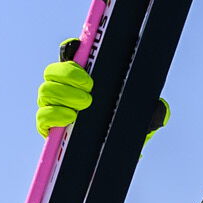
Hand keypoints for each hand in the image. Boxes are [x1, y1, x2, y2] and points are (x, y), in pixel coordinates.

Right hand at [36, 41, 162, 138]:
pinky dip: (54, 115)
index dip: (71, 48)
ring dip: (64, 95)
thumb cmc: (124, 127)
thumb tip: (161, 110)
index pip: (69, 53)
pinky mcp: (48, 126)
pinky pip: (42, 117)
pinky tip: (70, 118)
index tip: (82, 49)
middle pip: (52, 71)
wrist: (112, 154)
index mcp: (83, 76)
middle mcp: (63, 88)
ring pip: (46, 91)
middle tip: (90, 88)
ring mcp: (53, 106)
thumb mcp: (143, 116)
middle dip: (68, 76)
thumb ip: (153, 110)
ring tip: (85, 105)